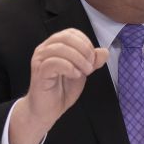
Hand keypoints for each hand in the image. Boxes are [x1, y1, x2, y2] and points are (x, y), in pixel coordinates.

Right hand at [9, 28, 107, 143]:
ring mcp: (40, 60)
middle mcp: (44, 49)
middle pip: (65, 37)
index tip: (92, 58)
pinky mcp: (39, 72)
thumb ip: (92, 62)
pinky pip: (53, 63)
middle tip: (90, 66)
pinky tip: (75, 75)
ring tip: (85, 72)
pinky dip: (69, 67)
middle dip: (83, 50)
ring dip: (78, 59)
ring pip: (59, 48)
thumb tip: (104, 51)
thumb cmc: (61, 90)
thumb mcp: (82, 73)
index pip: (71, 32)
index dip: (85, 42)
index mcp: (54, 45)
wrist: (47, 110)